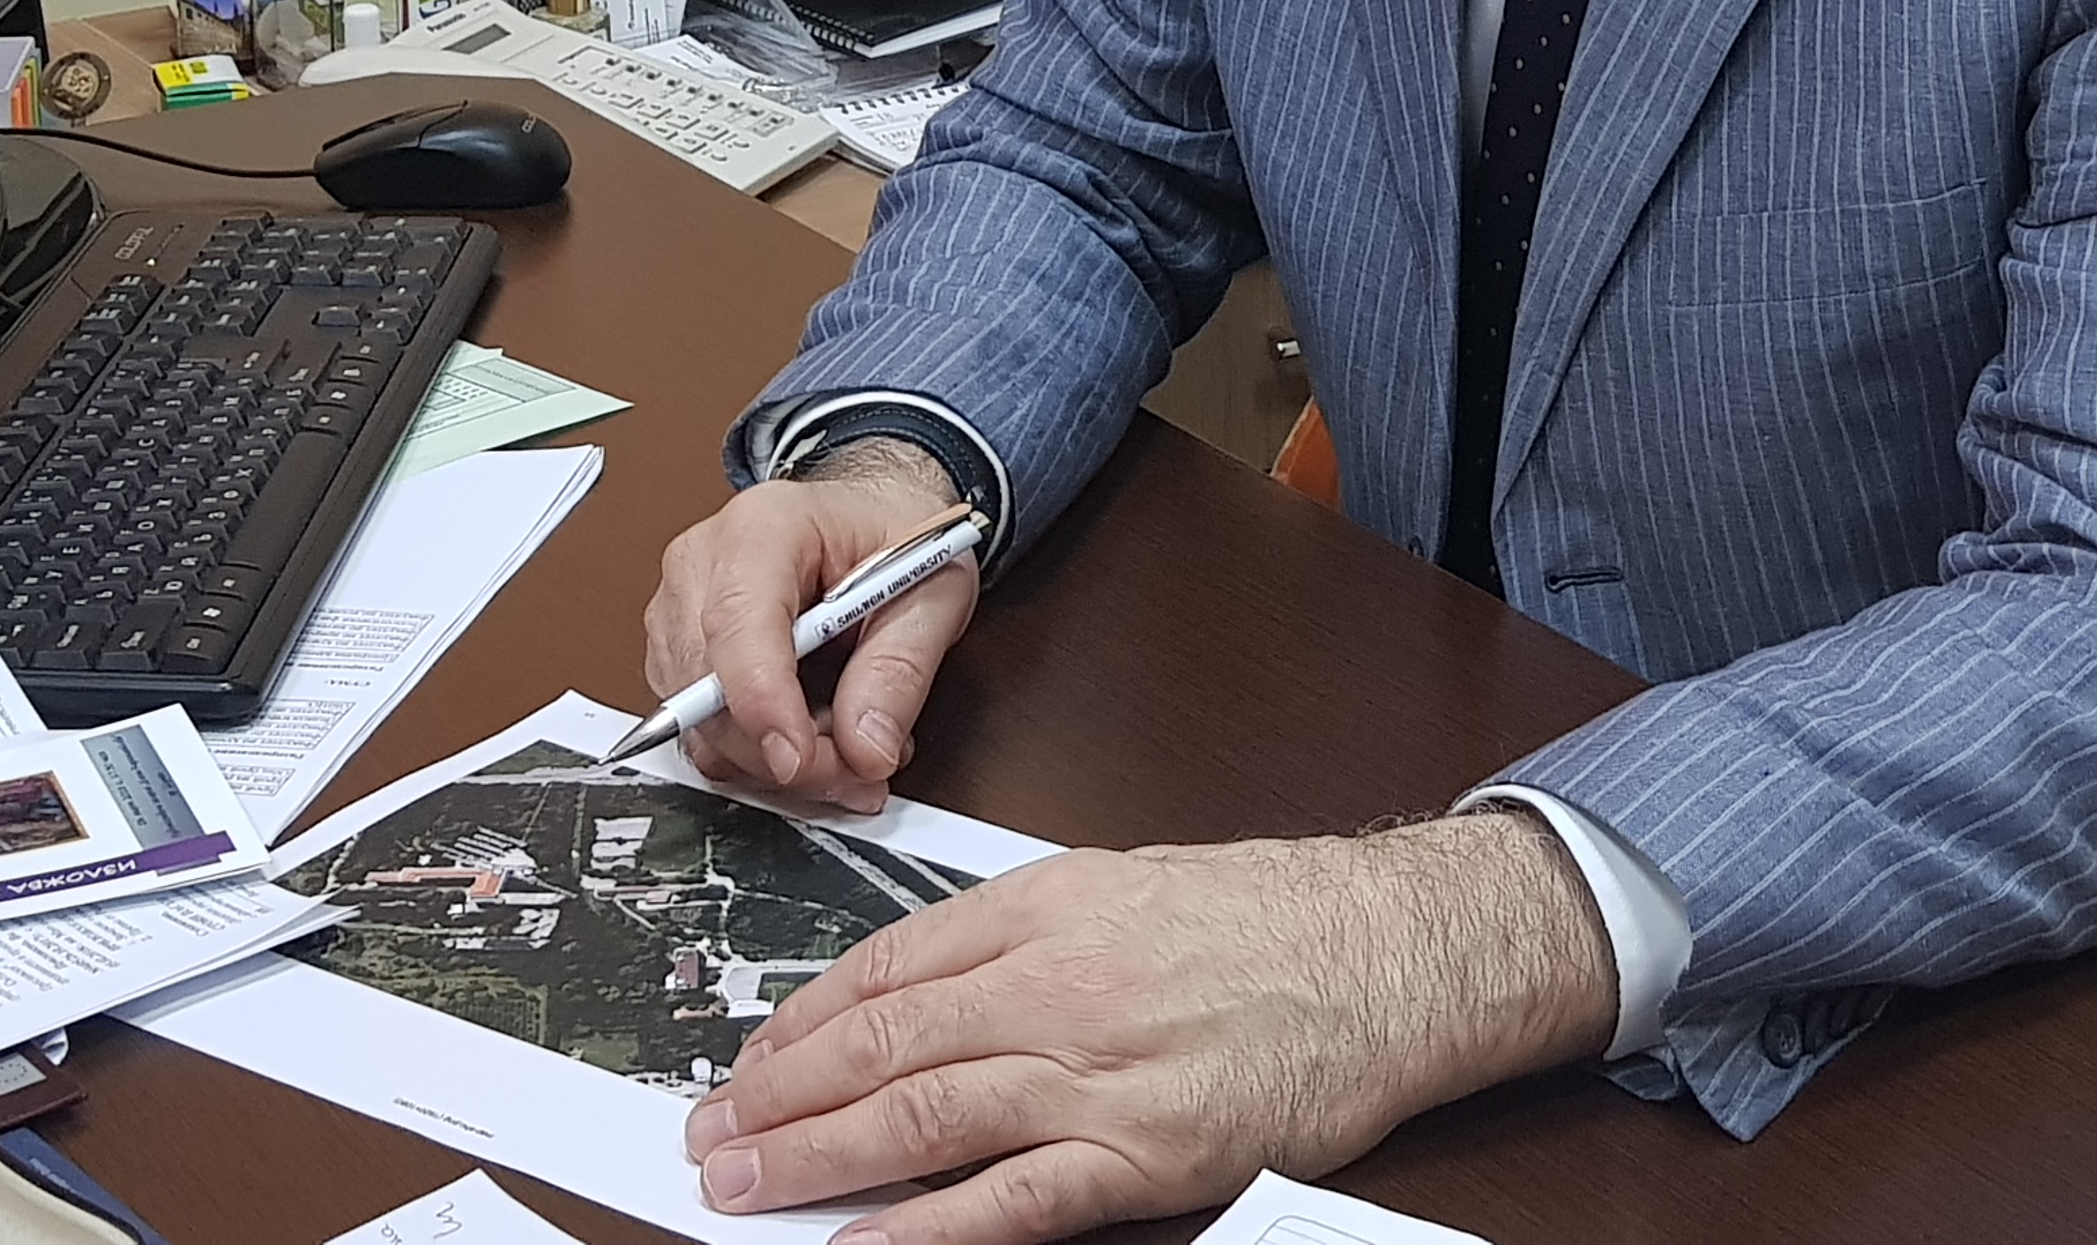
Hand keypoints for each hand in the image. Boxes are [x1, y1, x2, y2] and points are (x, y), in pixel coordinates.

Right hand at [643, 440, 976, 813]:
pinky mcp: (678, 653)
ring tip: (848, 746)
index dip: (763, 701)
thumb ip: (900, 668)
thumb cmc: (892, 532)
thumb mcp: (934, 588)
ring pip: (701, 724)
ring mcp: (678, 609)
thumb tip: (866, 747)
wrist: (868, 514)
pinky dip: (756, 753)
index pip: (739, 622)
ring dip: (774, 759)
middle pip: (710, 687)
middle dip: (784, 751)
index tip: (798, 758)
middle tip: (861, 769)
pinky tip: (809, 736)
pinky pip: (702, 731)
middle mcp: (703, 562)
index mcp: (764, 526)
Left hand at [683, 809, 1618, 1241]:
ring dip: (814, 1157)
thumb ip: (1025, 934)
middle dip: (777, 1094)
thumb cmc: (1270, 919)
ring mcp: (1094, 1073)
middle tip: (708, 1134)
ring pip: (919, 1118)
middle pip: (882, 1044)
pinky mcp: (1138, 1157)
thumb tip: (918, 992)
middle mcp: (1057, 983)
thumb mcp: (1129, 886)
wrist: (1388, 956)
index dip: (800, 1020)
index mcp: (1048, 905)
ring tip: (741, 1184)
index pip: (888, 966)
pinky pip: (1005, 1205)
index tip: (746, 1058)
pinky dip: (920, 1232)